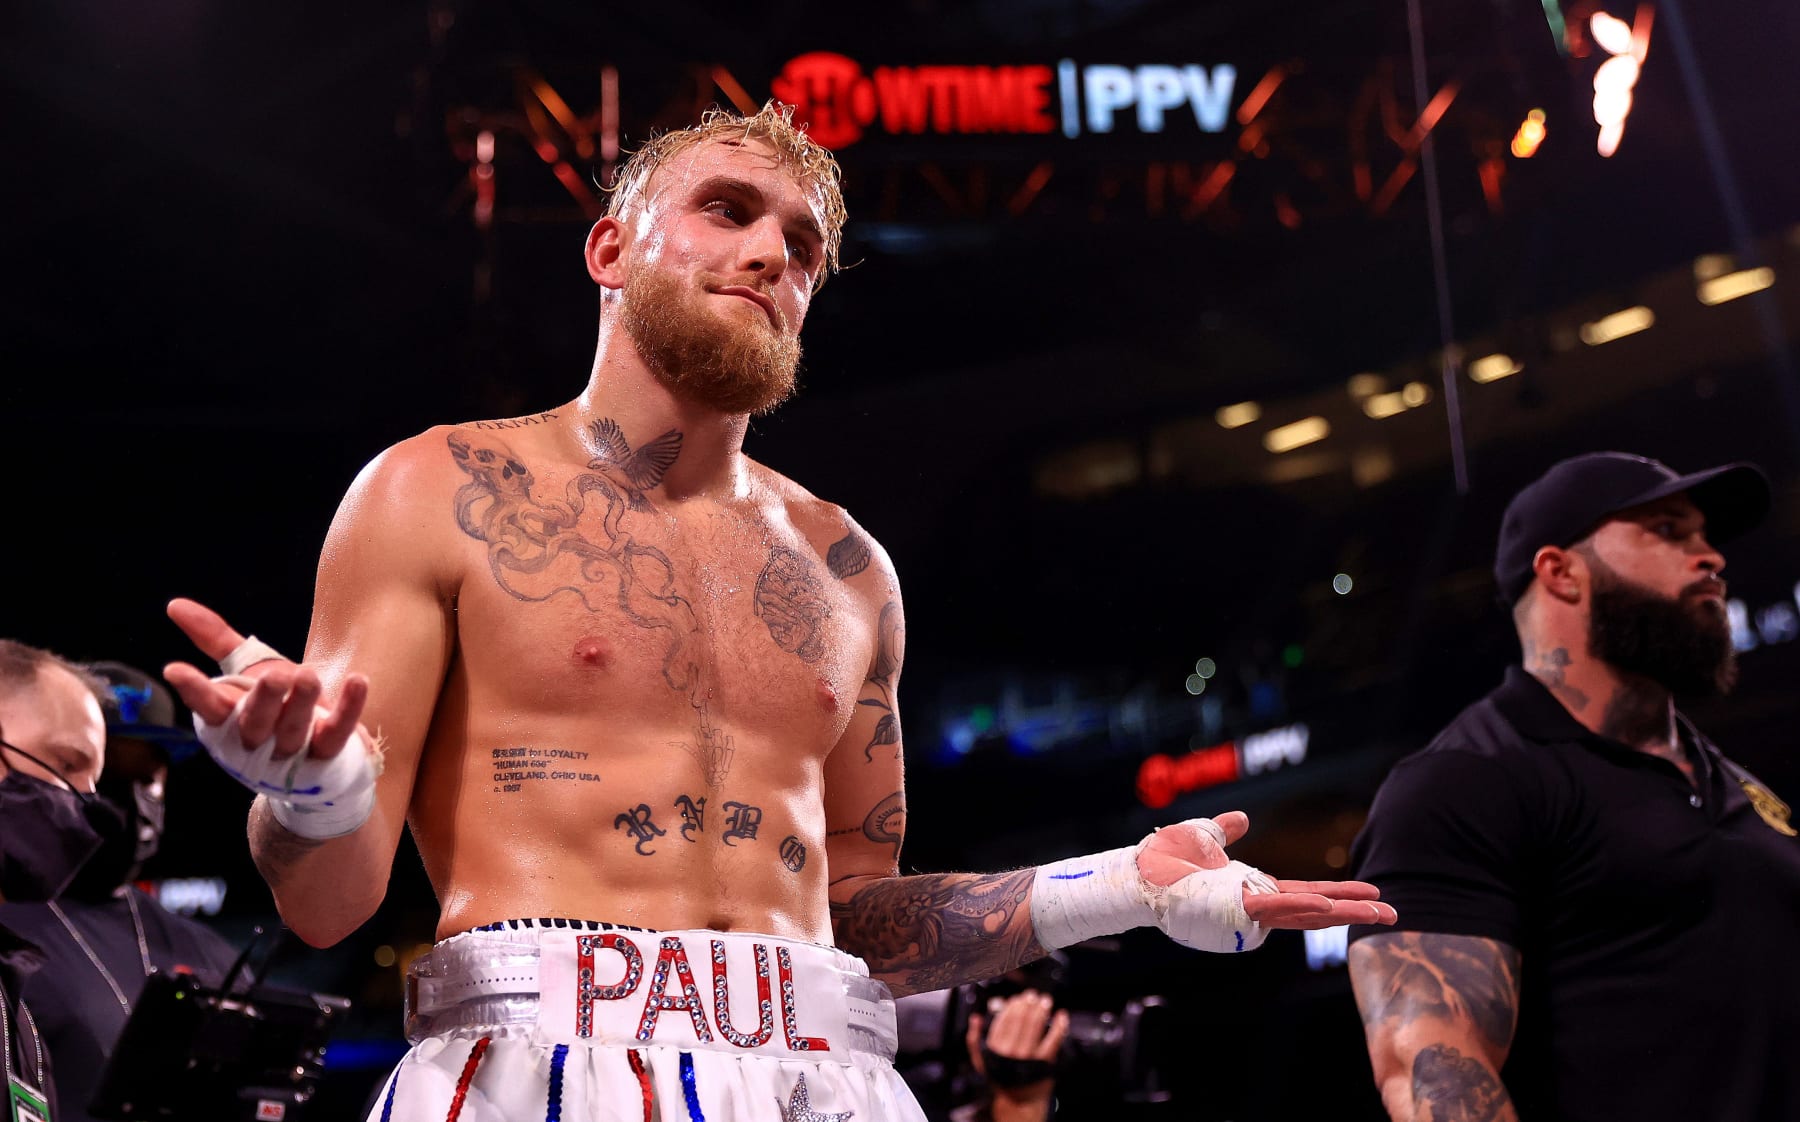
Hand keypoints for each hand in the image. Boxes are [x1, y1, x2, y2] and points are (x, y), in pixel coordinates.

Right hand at [164, 597, 369, 761]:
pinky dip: (349, 708)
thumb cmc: (274, 705)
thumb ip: (215, 638)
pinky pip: (338, 732)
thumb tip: (175, 605)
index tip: (175, 669)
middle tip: (275, 676)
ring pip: (294, 730)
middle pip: (255, 723)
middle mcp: (257, 739)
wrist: (315, 753)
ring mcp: (293, 751)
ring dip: (301, 704)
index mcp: (230, 718)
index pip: (207, 707)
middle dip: (264, 700)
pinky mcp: (328, 752)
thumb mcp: (245, 670)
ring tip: (307, 675)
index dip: (193, 690)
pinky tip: (357, 681)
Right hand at [967, 990, 1068, 1073]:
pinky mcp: (1045, 1061)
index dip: (1011, 1006)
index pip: (1003, 1020)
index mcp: (995, 1048)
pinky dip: (1059, 1026)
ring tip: (1045, 1001)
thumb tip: (975, 1018)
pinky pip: (1053, 1039)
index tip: (1017, 999)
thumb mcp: (981, 1061)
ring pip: (1036, 1025)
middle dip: (1027, 1003)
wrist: (1019, 1101)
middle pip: (1021, 1019)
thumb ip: (974, 1039)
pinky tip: (1061, 1016)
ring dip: (1042, 1010)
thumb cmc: (1002, 1079)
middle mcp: (1011, 1051)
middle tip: (1032, 996)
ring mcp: (1028, 1056)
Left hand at [1139, 811, 1395, 928]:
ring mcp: (1250, 911)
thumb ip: (1225, 831)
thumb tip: (1242, 818)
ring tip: (1379, 912)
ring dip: (1343, 912)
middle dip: (1356, 911)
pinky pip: (1277, 908)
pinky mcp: (1238, 911)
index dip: (1341, 892)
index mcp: (1256, 890)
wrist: (1141, 876)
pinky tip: (1328, 906)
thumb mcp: (1204, 839)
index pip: (1308, 892)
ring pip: (1306, 913)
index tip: (1372, 894)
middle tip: (1395, 913)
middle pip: (1318, 909)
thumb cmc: (1167, 864)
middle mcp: (1258, 905)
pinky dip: (1303, 907)